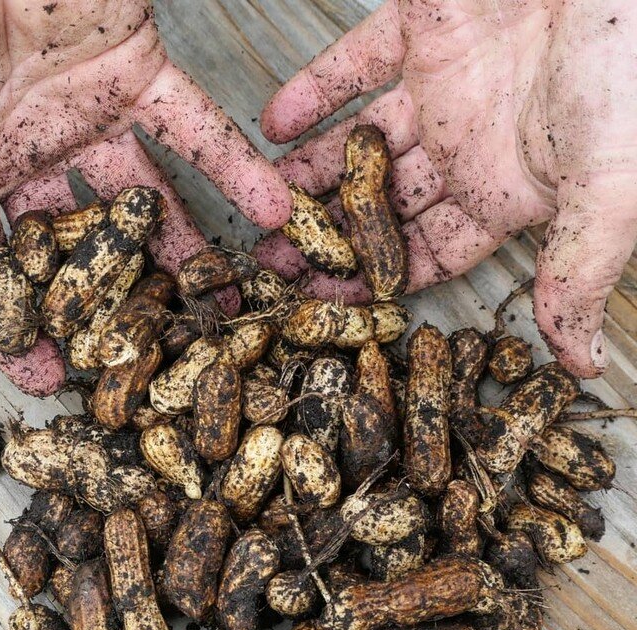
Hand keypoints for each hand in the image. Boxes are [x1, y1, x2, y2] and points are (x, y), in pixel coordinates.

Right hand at [0, 1, 290, 394]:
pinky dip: (235, 167)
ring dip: (184, 249)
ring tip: (228, 304)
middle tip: (157, 354)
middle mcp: (17, 147)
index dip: (8, 321)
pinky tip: (273, 213)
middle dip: (111, 298)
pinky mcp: (136, 68)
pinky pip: (192, 128)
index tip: (48, 376)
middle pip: (72, 243)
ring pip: (139, 198)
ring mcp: (81, 111)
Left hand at [259, 0, 636, 376]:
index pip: (430, 253)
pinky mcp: (425, 24)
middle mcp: (470, 146)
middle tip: (274, 263)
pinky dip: (313, 92)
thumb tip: (582, 365)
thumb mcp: (614, 186)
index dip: (379, 279)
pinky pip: (355, 64)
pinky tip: (273, 126)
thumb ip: (578, 271)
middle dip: (327, 236)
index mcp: (508, 191)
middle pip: (381, 206)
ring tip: (259, 206)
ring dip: (308, 175)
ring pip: (359, 144)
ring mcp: (443, 87)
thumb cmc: (635, 65)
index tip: (326, 302)